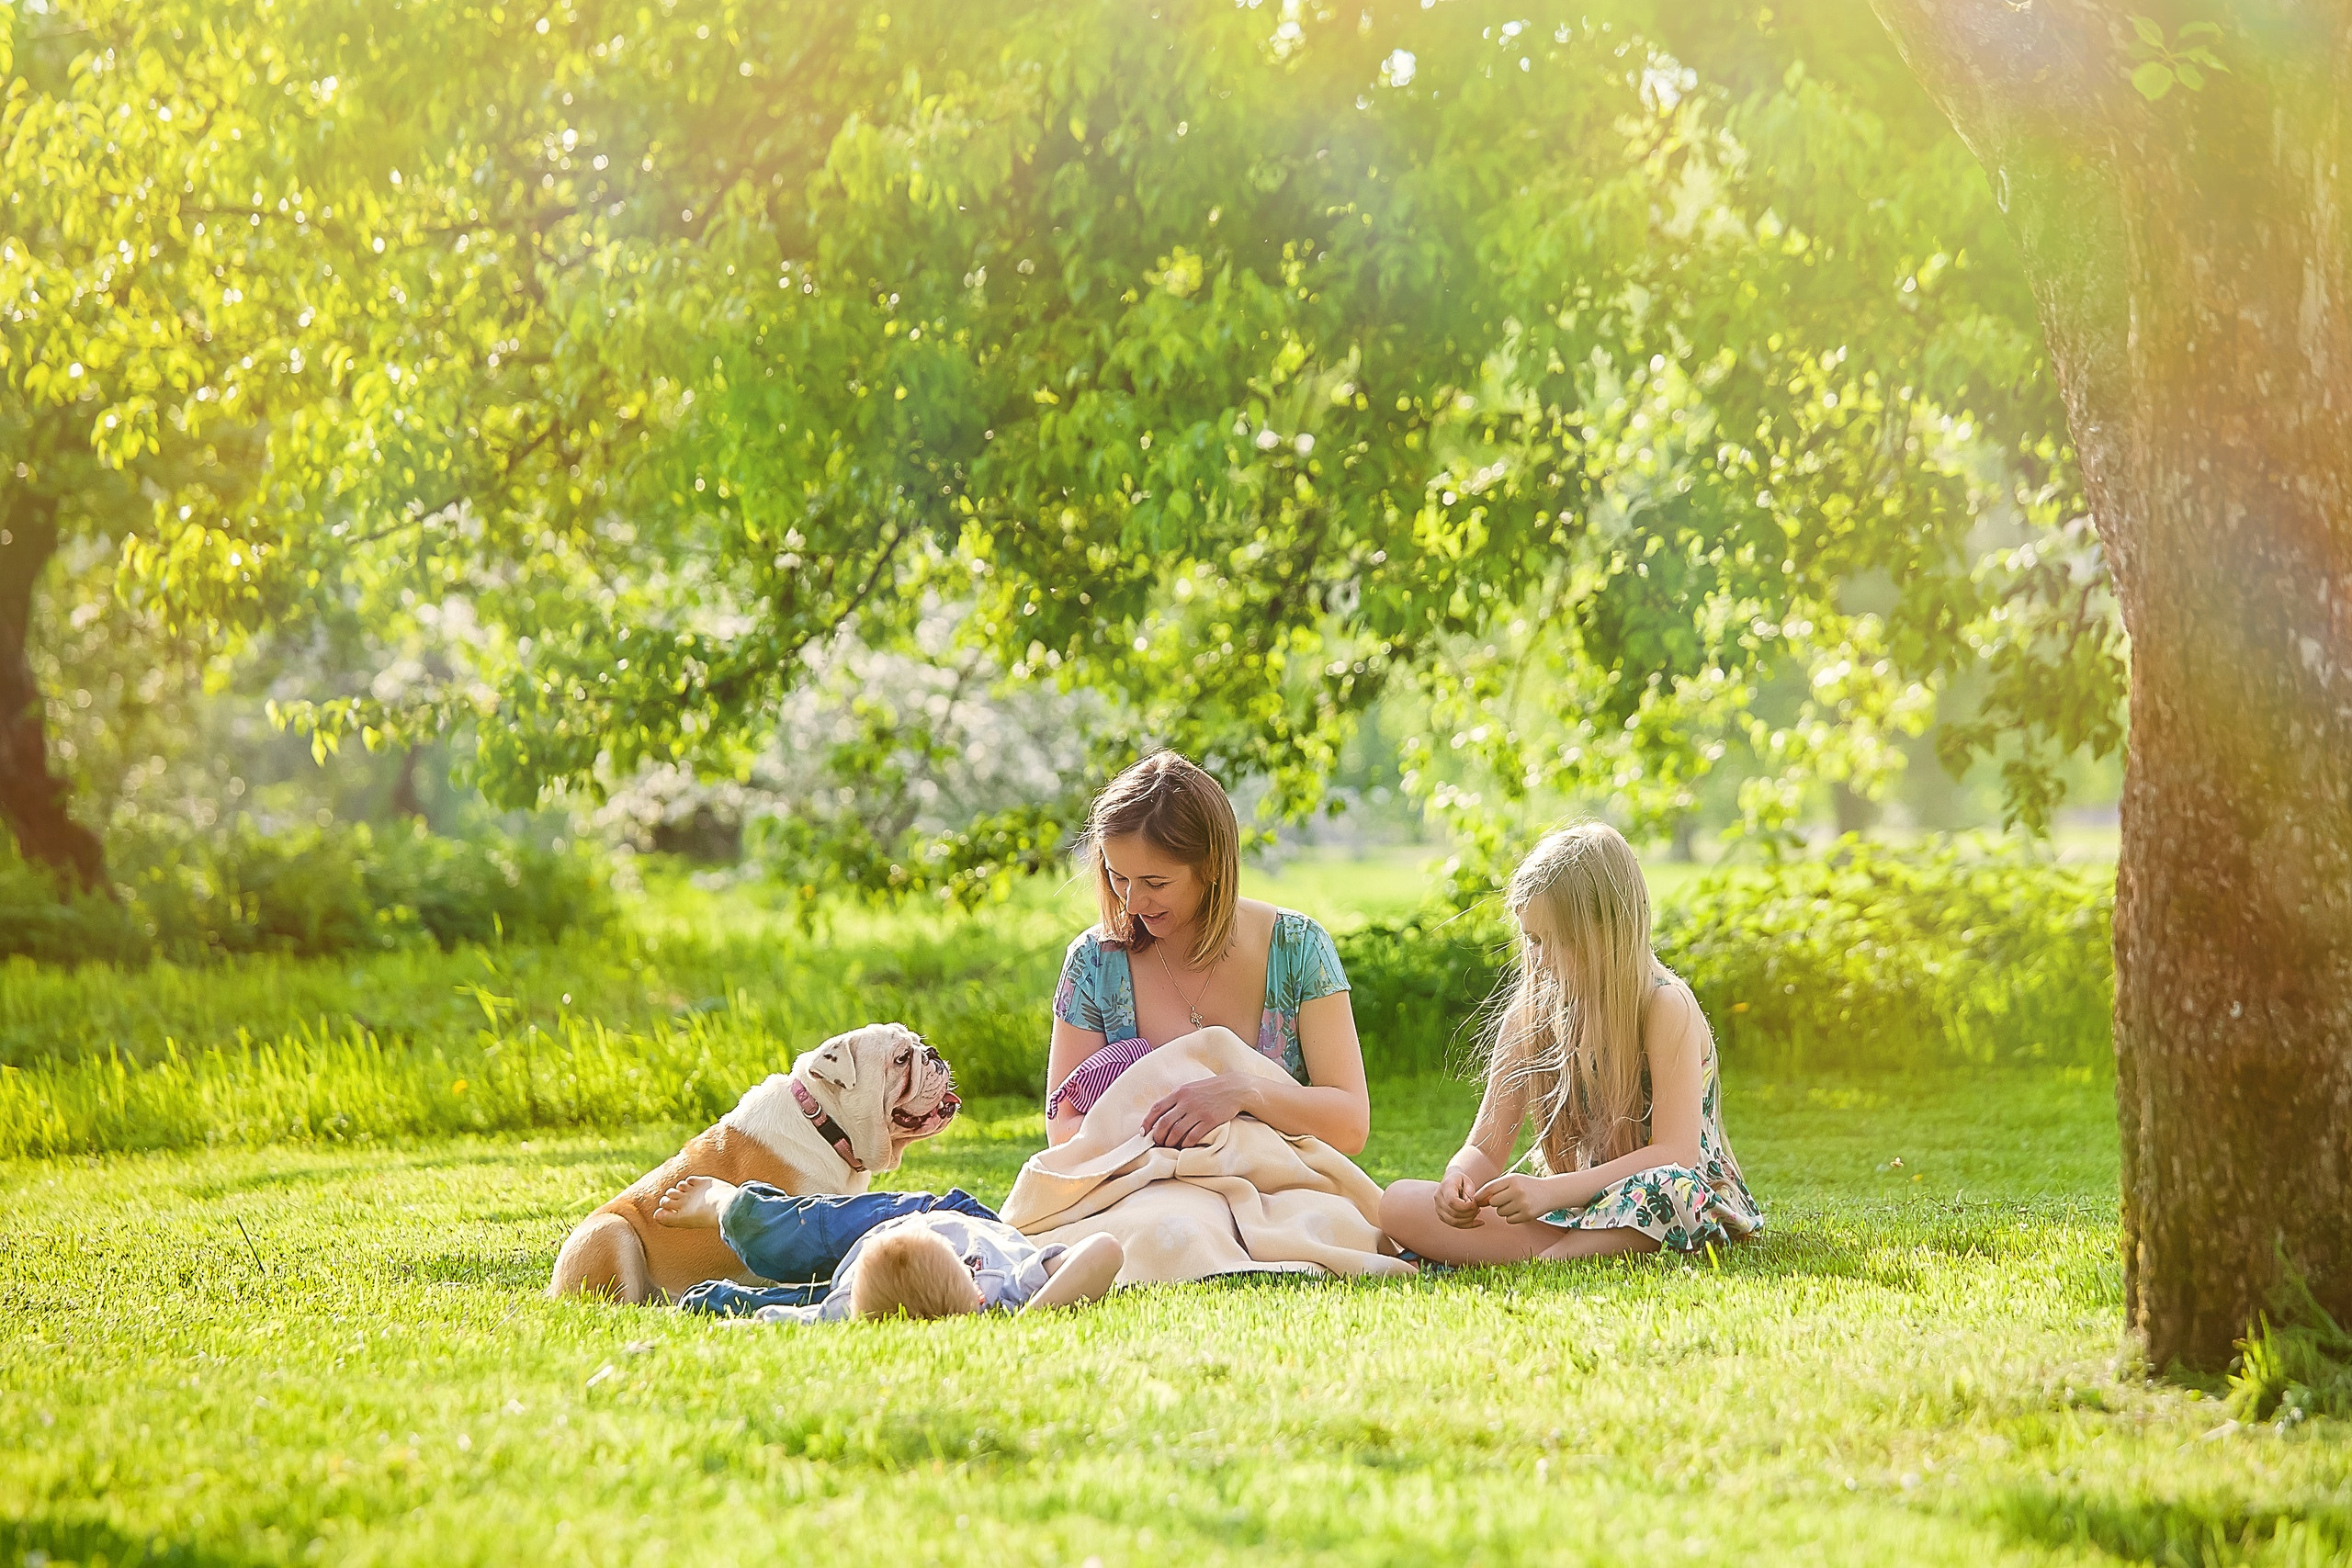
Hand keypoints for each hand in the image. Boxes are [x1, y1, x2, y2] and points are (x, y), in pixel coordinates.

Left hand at [1142, 1074, 1256, 1147]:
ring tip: (1170, 1146)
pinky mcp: (1209, 1121)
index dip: (1147, 1122)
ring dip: (1170, 1142)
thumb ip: (1176, 1100)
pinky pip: (1192, 1136)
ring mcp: (1198, 1111)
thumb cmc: (1210, 1089)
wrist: (1235, 1088)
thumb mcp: (1190, 1089)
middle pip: (1164, 1123)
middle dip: (1158, 1136)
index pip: (1156, 1109)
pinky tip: (1185, 1146)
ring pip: (1176, 1132)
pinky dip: (1186, 1144)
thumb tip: (1160, 1115)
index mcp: (1179, 1092)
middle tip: (1158, 1143)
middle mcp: (1186, 1102)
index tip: (1143, 1133)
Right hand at [1436, 1168, 1484, 1228]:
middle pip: (1453, 1213)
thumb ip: (1469, 1190)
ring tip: (1477, 1211)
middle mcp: (1438, 1198)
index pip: (1452, 1201)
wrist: (1450, 1183)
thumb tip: (1470, 1202)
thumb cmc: (1461, 1181)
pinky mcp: (1442, 1216)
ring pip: (1454, 1221)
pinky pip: (1455, 1225)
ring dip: (1469, 1219)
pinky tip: (1479, 1222)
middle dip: (1470, 1213)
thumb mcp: (1467, 1181)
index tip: (1475, 1204)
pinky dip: (1468, 1225)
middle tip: (1478, 1207)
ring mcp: (1438, 1208)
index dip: (1465, 1206)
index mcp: (1445, 1186)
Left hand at [1475, 1173, 1559, 1225]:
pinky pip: (1509, 1220)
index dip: (1480, 1195)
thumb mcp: (1513, 1180)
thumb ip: (1496, 1187)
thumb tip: (1477, 1200)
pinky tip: (1519, 1210)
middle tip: (1504, 1199)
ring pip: (1500, 1212)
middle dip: (1495, 1203)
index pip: (1490, 1188)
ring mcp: (1523, 1204)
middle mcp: (1518, 1191)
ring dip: (1503, 1210)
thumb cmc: (1526, 1185)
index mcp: (1512, 1179)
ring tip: (1514, 1203)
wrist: (1550, 1192)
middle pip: (1493, 1202)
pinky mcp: (1528, 1215)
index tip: (1476, 1200)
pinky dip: (1511, 1217)